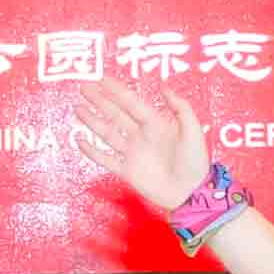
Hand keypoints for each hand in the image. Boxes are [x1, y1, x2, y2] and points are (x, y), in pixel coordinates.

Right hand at [69, 77, 213, 215]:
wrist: (192, 194)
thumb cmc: (195, 162)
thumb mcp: (193, 130)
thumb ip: (180, 107)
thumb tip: (163, 85)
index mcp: (156, 124)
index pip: (132, 103)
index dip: (117, 91)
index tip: (102, 79)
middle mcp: (141, 136)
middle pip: (116, 115)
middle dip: (100, 101)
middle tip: (84, 88)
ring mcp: (132, 154)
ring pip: (108, 133)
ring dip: (93, 121)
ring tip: (78, 109)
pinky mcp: (127, 172)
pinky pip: (106, 159)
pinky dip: (92, 151)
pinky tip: (80, 140)